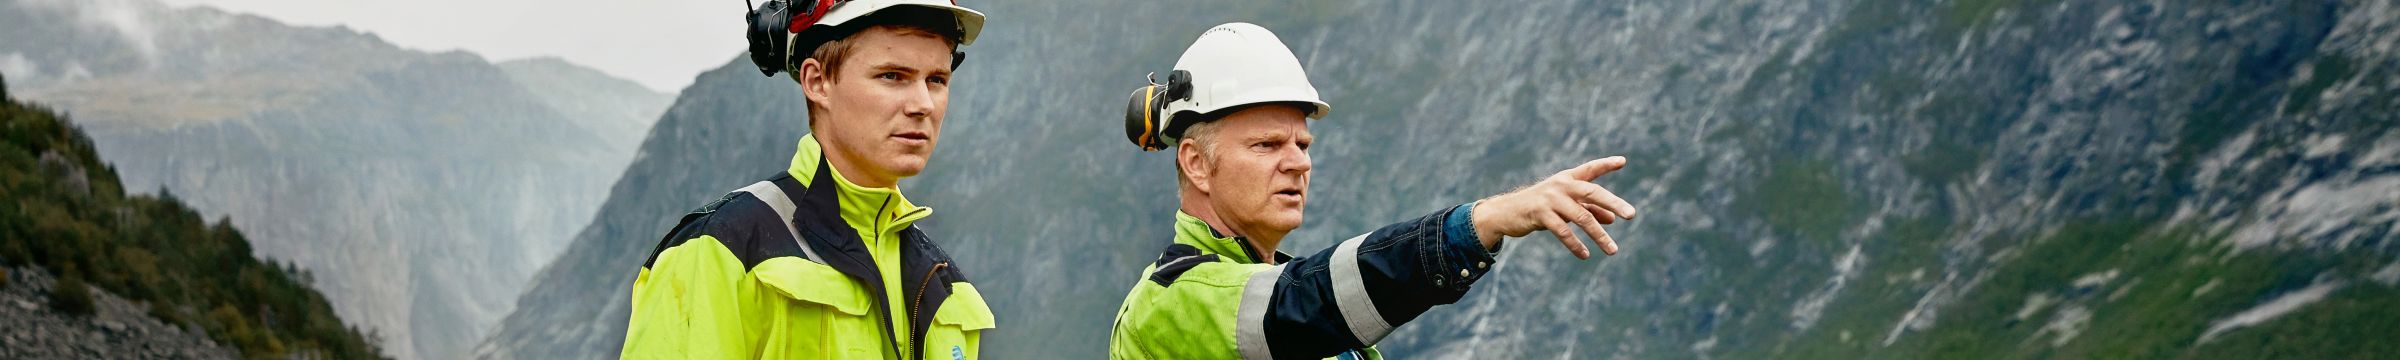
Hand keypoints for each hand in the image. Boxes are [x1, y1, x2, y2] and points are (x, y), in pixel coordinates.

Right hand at [1469, 156, 1638, 257]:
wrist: (1506, 212)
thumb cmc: (1539, 207)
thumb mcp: (1564, 206)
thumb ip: (1588, 208)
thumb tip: (1612, 219)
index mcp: (1567, 178)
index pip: (1590, 169)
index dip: (1606, 164)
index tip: (1622, 161)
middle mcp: (1561, 185)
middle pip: (1592, 192)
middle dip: (1614, 203)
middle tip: (1632, 214)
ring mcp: (1550, 199)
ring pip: (1581, 217)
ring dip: (1599, 235)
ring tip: (1612, 250)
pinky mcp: (1541, 214)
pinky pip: (1563, 231)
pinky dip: (1575, 245)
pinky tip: (1585, 255)